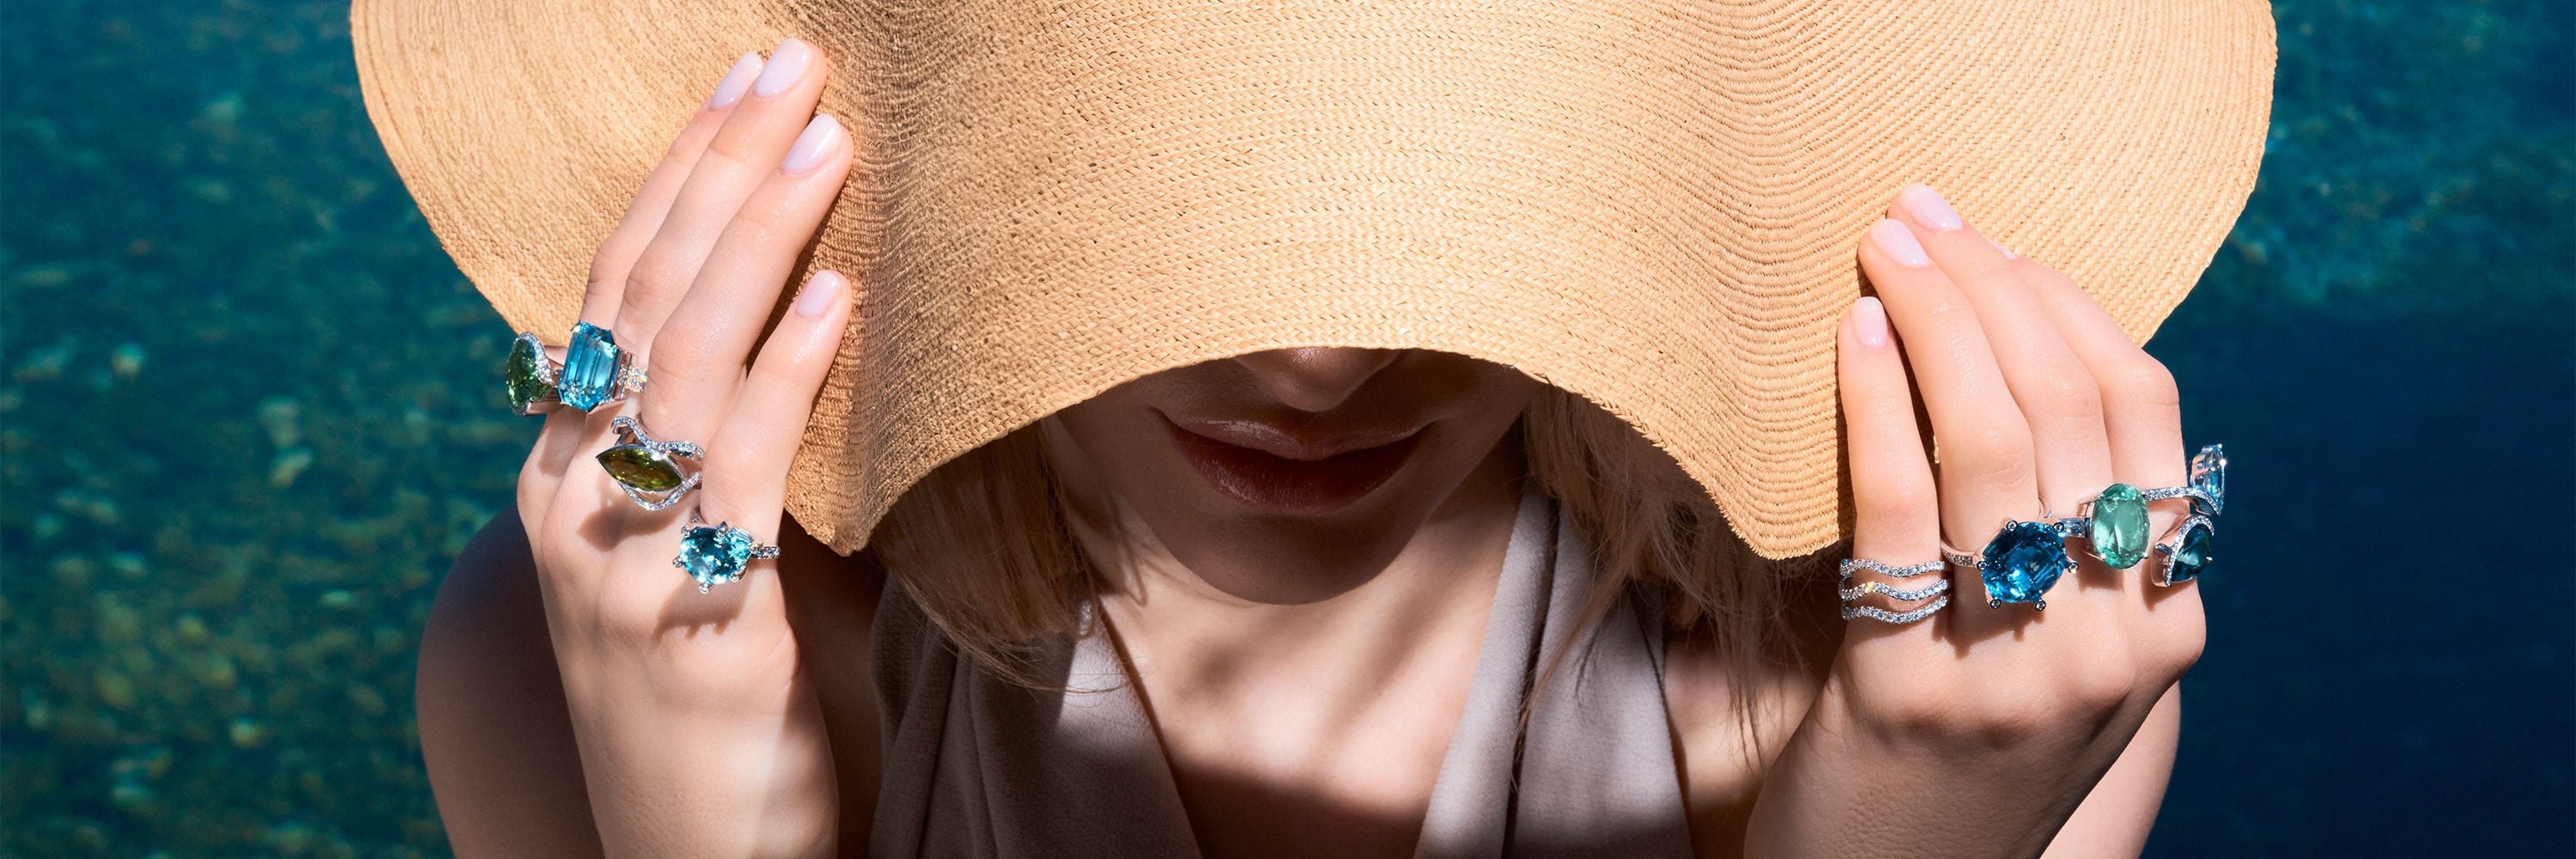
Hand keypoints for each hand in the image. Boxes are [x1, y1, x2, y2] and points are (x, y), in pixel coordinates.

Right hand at [513, 37, 856, 856]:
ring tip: (825, 141)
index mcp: (560, 469)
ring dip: (759, 236)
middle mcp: (563, 495)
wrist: (696, 857)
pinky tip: (839, 295)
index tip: (742, 85)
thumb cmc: (721, 704)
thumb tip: (815, 333)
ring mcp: (608, 552)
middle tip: (788, 66)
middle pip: (636, 293)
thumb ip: (730, 454)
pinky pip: (732, 463)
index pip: (609, 288)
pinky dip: (785, 367)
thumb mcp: (708, 554)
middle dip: (715, 167)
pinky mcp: (679, 611)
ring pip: (677, 355)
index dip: (675, 178)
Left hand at [1743, 185, 2205, 857]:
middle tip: (1918, 217)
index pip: (2143, 408)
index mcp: (2165, 616)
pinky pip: (1894, 513)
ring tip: (1878, 250)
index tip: (1993, 238)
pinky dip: (1874, 403)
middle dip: (1990, 287)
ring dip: (1933, 319)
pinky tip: (1850, 334)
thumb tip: (2028, 347)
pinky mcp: (1909, 691)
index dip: (2066, 301)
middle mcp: (2114, 640)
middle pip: (2066, 407)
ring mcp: (2018, 669)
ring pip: (1990, 445)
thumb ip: (2074, 531)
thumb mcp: (2061, 644)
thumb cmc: (1967, 741)